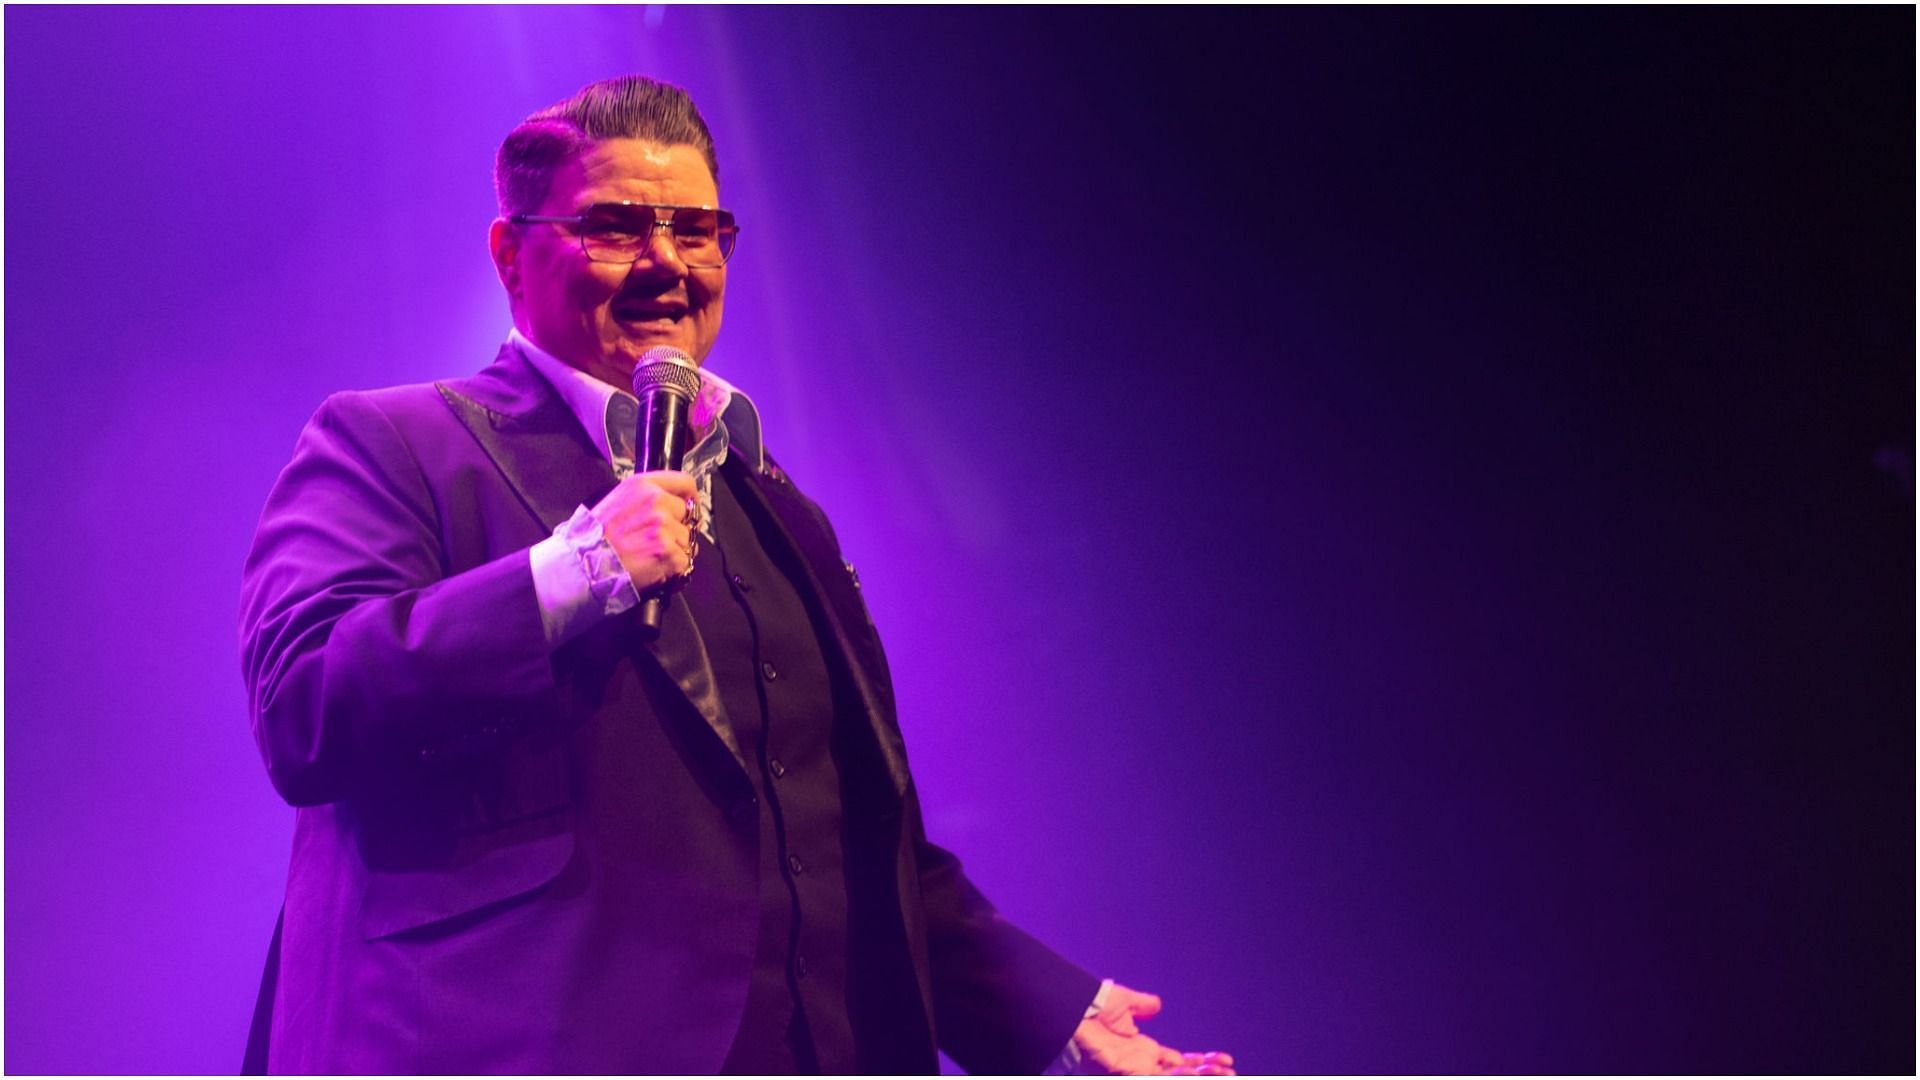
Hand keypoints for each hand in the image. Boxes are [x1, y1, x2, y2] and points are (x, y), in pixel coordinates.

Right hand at [590, 470, 698, 589]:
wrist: (584, 564)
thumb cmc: (595, 537)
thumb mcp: (617, 501)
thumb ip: (645, 497)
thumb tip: (672, 503)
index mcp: (642, 486)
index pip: (685, 483)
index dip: (691, 497)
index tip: (690, 507)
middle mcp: (655, 502)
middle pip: (687, 514)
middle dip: (678, 529)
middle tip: (657, 541)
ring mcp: (663, 527)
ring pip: (687, 540)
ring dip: (675, 550)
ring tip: (650, 555)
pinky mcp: (668, 552)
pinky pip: (684, 561)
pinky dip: (673, 569)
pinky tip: (654, 567)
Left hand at [1073, 983, 1234, 1076]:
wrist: (1073, 1009)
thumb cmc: (1091, 1008)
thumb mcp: (1125, 1004)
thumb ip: (1143, 1006)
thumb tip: (1157, 1005)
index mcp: (1144, 1051)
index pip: (1180, 1063)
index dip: (1203, 1063)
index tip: (1226, 1061)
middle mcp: (1143, 1064)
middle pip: (1182, 1074)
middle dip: (1207, 1074)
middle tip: (1233, 1072)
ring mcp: (1135, 1070)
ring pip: (1174, 1078)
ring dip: (1197, 1076)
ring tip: (1225, 1074)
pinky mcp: (1126, 1071)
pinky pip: (1156, 1079)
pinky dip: (1176, 1076)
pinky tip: (1193, 1071)